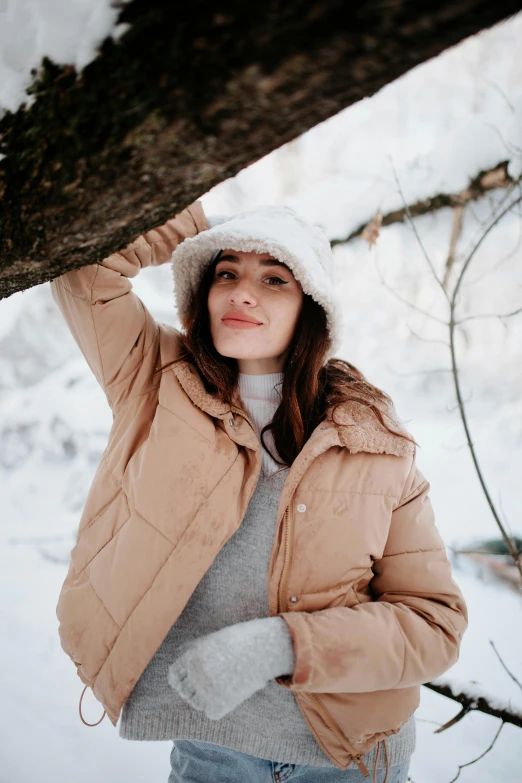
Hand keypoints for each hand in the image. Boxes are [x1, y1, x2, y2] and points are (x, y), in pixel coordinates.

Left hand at [167, 616, 294, 719]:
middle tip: (210, 685)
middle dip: (194, 690)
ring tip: (223, 687)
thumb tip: (178, 662)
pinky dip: (219, 708)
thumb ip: (194, 650)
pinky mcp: (220, 703)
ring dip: (206, 699)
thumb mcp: (212, 640)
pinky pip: (211, 712)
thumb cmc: (241, 641)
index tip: (187, 682)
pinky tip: (229, 695)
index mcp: (191, 656)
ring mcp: (206, 689)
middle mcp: (195, 673)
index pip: (174, 676)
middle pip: (185, 692)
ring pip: (197, 703)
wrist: (264, 647)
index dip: (179, 680)